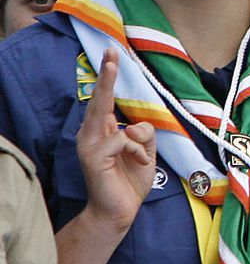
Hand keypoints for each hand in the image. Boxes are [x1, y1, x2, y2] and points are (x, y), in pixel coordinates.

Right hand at [77, 48, 156, 231]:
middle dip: (107, 75)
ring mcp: (89, 146)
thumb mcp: (146, 151)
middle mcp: (91, 135)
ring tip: (135, 142)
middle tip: (111, 52)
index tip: (112, 54)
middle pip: (99, 99)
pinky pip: (124, 139)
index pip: (105, 100)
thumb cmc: (131, 180)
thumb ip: (144, 133)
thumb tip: (135, 125)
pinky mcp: (94, 157)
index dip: (108, 77)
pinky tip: (138, 164)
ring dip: (127, 122)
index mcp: (103, 131)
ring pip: (105, 113)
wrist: (120, 211)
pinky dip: (138, 150)